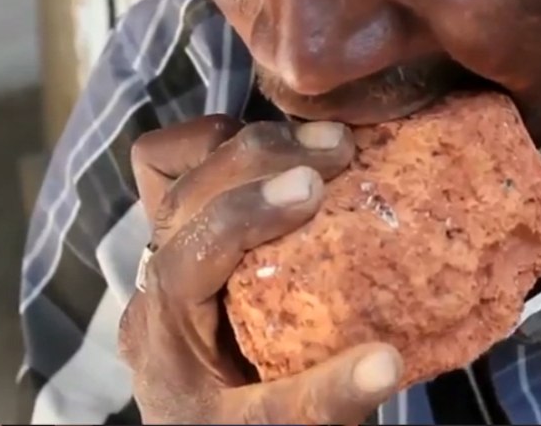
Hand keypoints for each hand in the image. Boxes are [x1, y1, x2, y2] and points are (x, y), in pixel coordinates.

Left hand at [119, 115, 404, 424]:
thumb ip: (324, 400)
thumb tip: (387, 363)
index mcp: (163, 333)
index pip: (184, 257)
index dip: (245, 213)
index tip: (312, 187)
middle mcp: (153, 281)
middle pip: (180, 194)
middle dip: (257, 158)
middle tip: (339, 147)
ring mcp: (163, 249)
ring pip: (174, 166)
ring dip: (245, 142)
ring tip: (322, 140)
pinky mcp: (187, 230)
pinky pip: (180, 165)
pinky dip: (226, 145)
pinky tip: (286, 152)